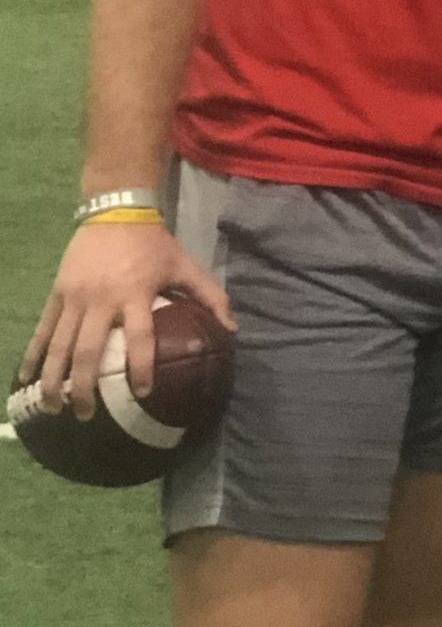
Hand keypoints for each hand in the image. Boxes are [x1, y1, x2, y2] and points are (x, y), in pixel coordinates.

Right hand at [16, 221, 232, 419]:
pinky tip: (24, 379)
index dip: (141, 368)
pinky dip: (33, 355)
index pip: (139, 338)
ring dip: (53, 379)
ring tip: (52, 408)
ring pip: (58, 346)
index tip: (142, 394)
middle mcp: (101, 299)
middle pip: (87, 351)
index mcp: (135, 294)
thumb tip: (233, 328)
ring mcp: (74, 297)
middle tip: (85, 415)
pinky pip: (43, 330)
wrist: (116, 211)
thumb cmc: (153, 243)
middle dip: (84, 387)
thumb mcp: (185, 265)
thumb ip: (209, 296)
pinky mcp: (57, 293)